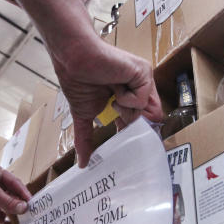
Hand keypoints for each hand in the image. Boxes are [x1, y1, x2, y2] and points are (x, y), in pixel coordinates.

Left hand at [0, 165, 31, 220]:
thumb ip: (8, 201)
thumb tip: (24, 207)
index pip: (16, 184)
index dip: (24, 194)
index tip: (33, 204)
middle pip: (13, 195)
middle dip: (20, 204)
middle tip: (30, 214)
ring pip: (6, 204)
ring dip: (12, 212)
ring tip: (21, 221)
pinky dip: (2, 217)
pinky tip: (6, 223)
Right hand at [52, 37, 161, 166]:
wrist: (73, 60)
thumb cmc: (77, 79)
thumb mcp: (85, 115)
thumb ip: (87, 139)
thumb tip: (81, 164)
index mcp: (128, 97)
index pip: (142, 120)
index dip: (136, 133)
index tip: (127, 144)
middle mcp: (139, 88)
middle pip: (149, 119)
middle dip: (129, 120)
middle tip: (114, 108)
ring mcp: (142, 80)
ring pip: (147, 112)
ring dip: (126, 109)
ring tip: (112, 95)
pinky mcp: (144, 72)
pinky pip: (142, 100)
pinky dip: (126, 98)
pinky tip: (115, 86)